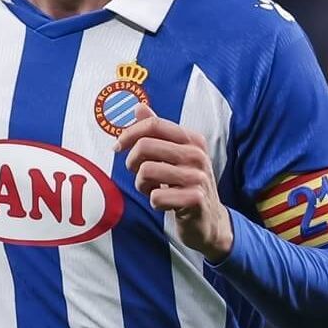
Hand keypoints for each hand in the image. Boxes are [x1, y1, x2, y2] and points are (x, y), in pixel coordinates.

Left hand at [114, 102, 233, 261]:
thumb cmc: (186, 184)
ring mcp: (197, 177)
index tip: (118, 147)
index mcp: (192, 139)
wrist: (210, 220)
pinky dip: (154, 202)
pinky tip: (164, 203)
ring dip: (141, 184)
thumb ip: (158, 132)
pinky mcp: (195, 199)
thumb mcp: (175, 155)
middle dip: (132, 162)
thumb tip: (139, 107)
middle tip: (138, 174)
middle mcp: (197, 155)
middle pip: (145, 146)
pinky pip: (156, 197)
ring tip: (152, 189)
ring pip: (146, 171)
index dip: (129, 133)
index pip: (154, 125)